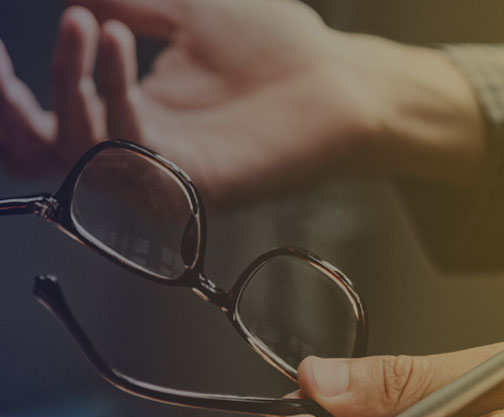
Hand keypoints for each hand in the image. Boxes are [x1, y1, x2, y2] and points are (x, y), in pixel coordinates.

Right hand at [0, 0, 482, 203]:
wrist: (342, 77)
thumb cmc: (279, 50)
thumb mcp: (186, 11)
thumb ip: (127, 3)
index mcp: (131, 111)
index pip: (45, 115)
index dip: (8, 89)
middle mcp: (139, 147)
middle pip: (39, 150)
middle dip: (9, 105)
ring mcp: (165, 170)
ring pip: (75, 152)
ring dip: (64, 84)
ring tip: (84, 24)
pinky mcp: (194, 183)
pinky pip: (129, 153)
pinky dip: (110, 94)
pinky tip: (112, 38)